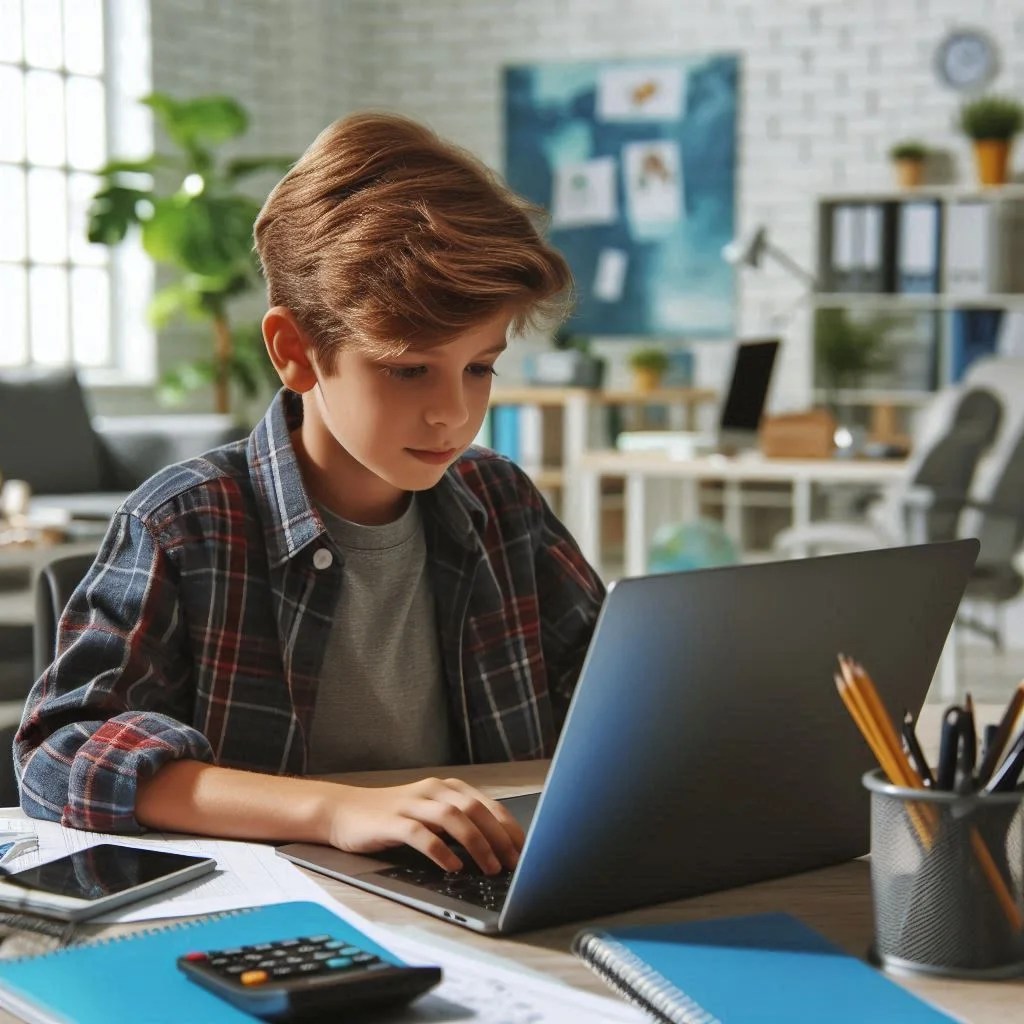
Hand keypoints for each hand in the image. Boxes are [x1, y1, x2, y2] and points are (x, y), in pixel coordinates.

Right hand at [323, 776, 524, 874]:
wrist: (343, 811)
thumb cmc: (390, 817)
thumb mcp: (428, 815)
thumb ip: (456, 824)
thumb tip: (494, 850)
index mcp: (446, 788)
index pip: (487, 804)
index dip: (508, 827)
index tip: (524, 850)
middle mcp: (432, 791)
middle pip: (475, 809)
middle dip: (499, 837)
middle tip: (514, 863)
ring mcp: (412, 804)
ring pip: (453, 818)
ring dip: (476, 843)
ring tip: (490, 868)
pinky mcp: (392, 821)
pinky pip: (421, 834)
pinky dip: (441, 851)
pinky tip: (453, 867)